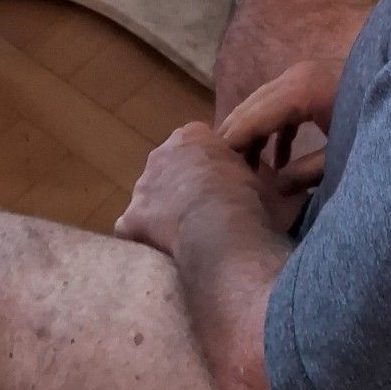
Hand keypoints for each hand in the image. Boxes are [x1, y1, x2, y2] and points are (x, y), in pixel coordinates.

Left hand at [114, 122, 257, 258]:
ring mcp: (142, 187)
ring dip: (161, 214)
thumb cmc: (248, 197)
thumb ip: (249, 169)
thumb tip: (258, 177)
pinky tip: (161, 254)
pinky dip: (143, 240)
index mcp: (192, 135)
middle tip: (201, 211)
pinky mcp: (131, 219)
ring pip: (148, 199)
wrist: (222, 227)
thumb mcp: (260, 174)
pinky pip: (131, 230)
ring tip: (184, 237)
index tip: (219, 186)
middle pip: (166, 169)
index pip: (193, 146)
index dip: (206, 168)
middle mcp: (161, 154)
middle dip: (179, 188)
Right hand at [217, 58, 341, 187]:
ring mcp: (302, 75)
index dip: (231, 142)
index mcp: (301, 92)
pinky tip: (279, 159)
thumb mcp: (341, 155)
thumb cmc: (377, 127)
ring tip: (246, 167)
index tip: (213, 165)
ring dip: (253, 133)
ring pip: (264, 104)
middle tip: (219, 166)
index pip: (252, 118)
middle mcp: (294, 77)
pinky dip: (275, 128)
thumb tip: (276, 187)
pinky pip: (282, 103)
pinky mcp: (310, 81)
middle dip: (235, 136)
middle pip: (252, 107)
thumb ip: (306, 173)